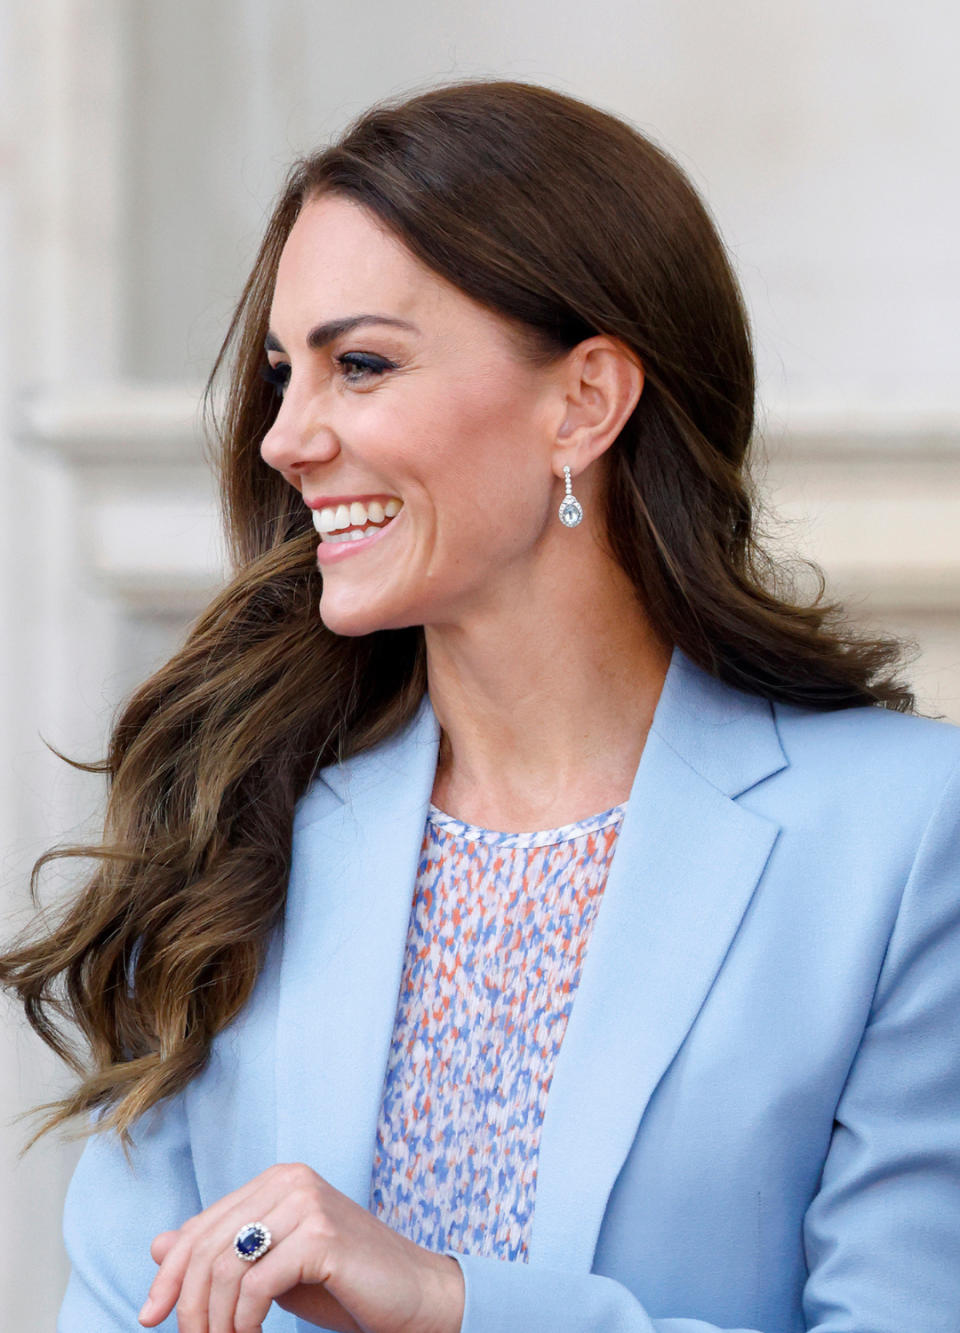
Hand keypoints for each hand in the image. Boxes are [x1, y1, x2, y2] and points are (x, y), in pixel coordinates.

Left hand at [137, 1162, 464, 1332]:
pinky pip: (256, 1285)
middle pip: (206, 1247)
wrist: (414, 1297)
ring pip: (225, 1267)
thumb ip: (224, 1254)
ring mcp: (307, 1203)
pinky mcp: (321, 1236)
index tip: (150, 1316)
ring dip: (216, 1321)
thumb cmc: (344, 1284)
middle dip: (189, 1305)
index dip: (169, 1274)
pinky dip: (243, 1323)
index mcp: (276, 1180)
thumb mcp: (273, 1268)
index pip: (200, 1226)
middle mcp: (289, 1180)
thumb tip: (157, 1245)